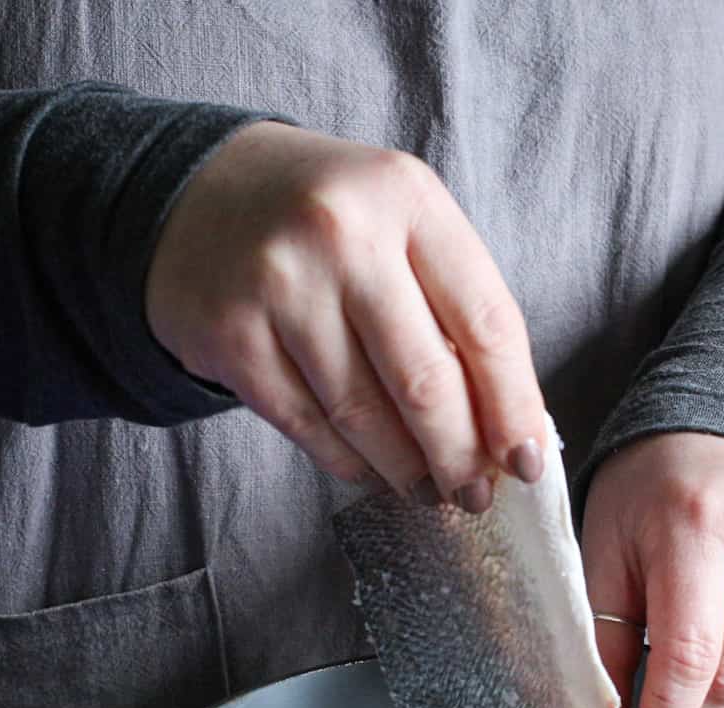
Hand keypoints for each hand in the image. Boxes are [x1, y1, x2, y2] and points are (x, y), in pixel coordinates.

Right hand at [145, 121, 546, 509]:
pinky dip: (349, 461)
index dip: (514, 406)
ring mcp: (278, 285)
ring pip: (364, 415)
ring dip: (407, 469)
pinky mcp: (230, 335)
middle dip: (461, 456)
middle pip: (425, 381)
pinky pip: (307, 425)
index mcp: (407, 198)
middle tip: (476, 495)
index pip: (487, 323)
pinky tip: (373, 471)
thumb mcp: (403, 225)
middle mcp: (341, 235)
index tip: (525, 461)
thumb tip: (503, 424)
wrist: (198, 196)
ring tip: (430, 491)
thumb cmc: (328, 222)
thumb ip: (454, 305)